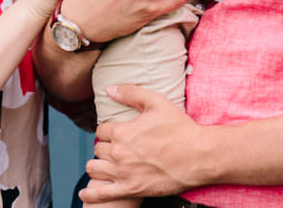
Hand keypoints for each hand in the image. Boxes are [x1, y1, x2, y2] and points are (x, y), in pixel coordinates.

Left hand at [81, 85, 201, 201]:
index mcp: (122, 132)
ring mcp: (123, 173)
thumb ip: (131, 93)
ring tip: (105, 164)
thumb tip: (110, 89)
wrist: (198, 156)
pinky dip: (90, 194)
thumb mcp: (157, 102)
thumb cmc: (180, 129)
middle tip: (117, 148)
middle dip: (105, 147)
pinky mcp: (131, 189)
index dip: (108, 130)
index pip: (101, 130)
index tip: (116, 132)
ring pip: (94, 168)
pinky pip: (101, 194)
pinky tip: (84, 193)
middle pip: (98, 149)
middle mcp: (119, 153)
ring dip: (97, 165)